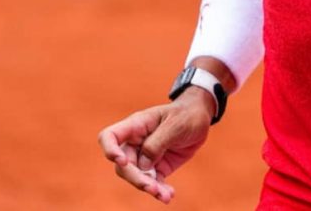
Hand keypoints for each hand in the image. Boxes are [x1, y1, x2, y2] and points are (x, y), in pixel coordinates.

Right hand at [98, 90, 215, 203]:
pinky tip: (169, 195)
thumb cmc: (186, 115)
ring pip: (137, 177)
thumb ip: (157, 143)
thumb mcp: (175, 125)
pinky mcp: (157, 167)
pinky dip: (159, 191)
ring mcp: (145, 156)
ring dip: (148, 188)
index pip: (109, 137)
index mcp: (136, 126)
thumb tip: (143, 166)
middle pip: (123, 165)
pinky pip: (153, 182)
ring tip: (165, 196)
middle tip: (153, 188)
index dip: (110, 150)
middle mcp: (136, 142)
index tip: (122, 161)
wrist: (200, 118)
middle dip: (136, 178)